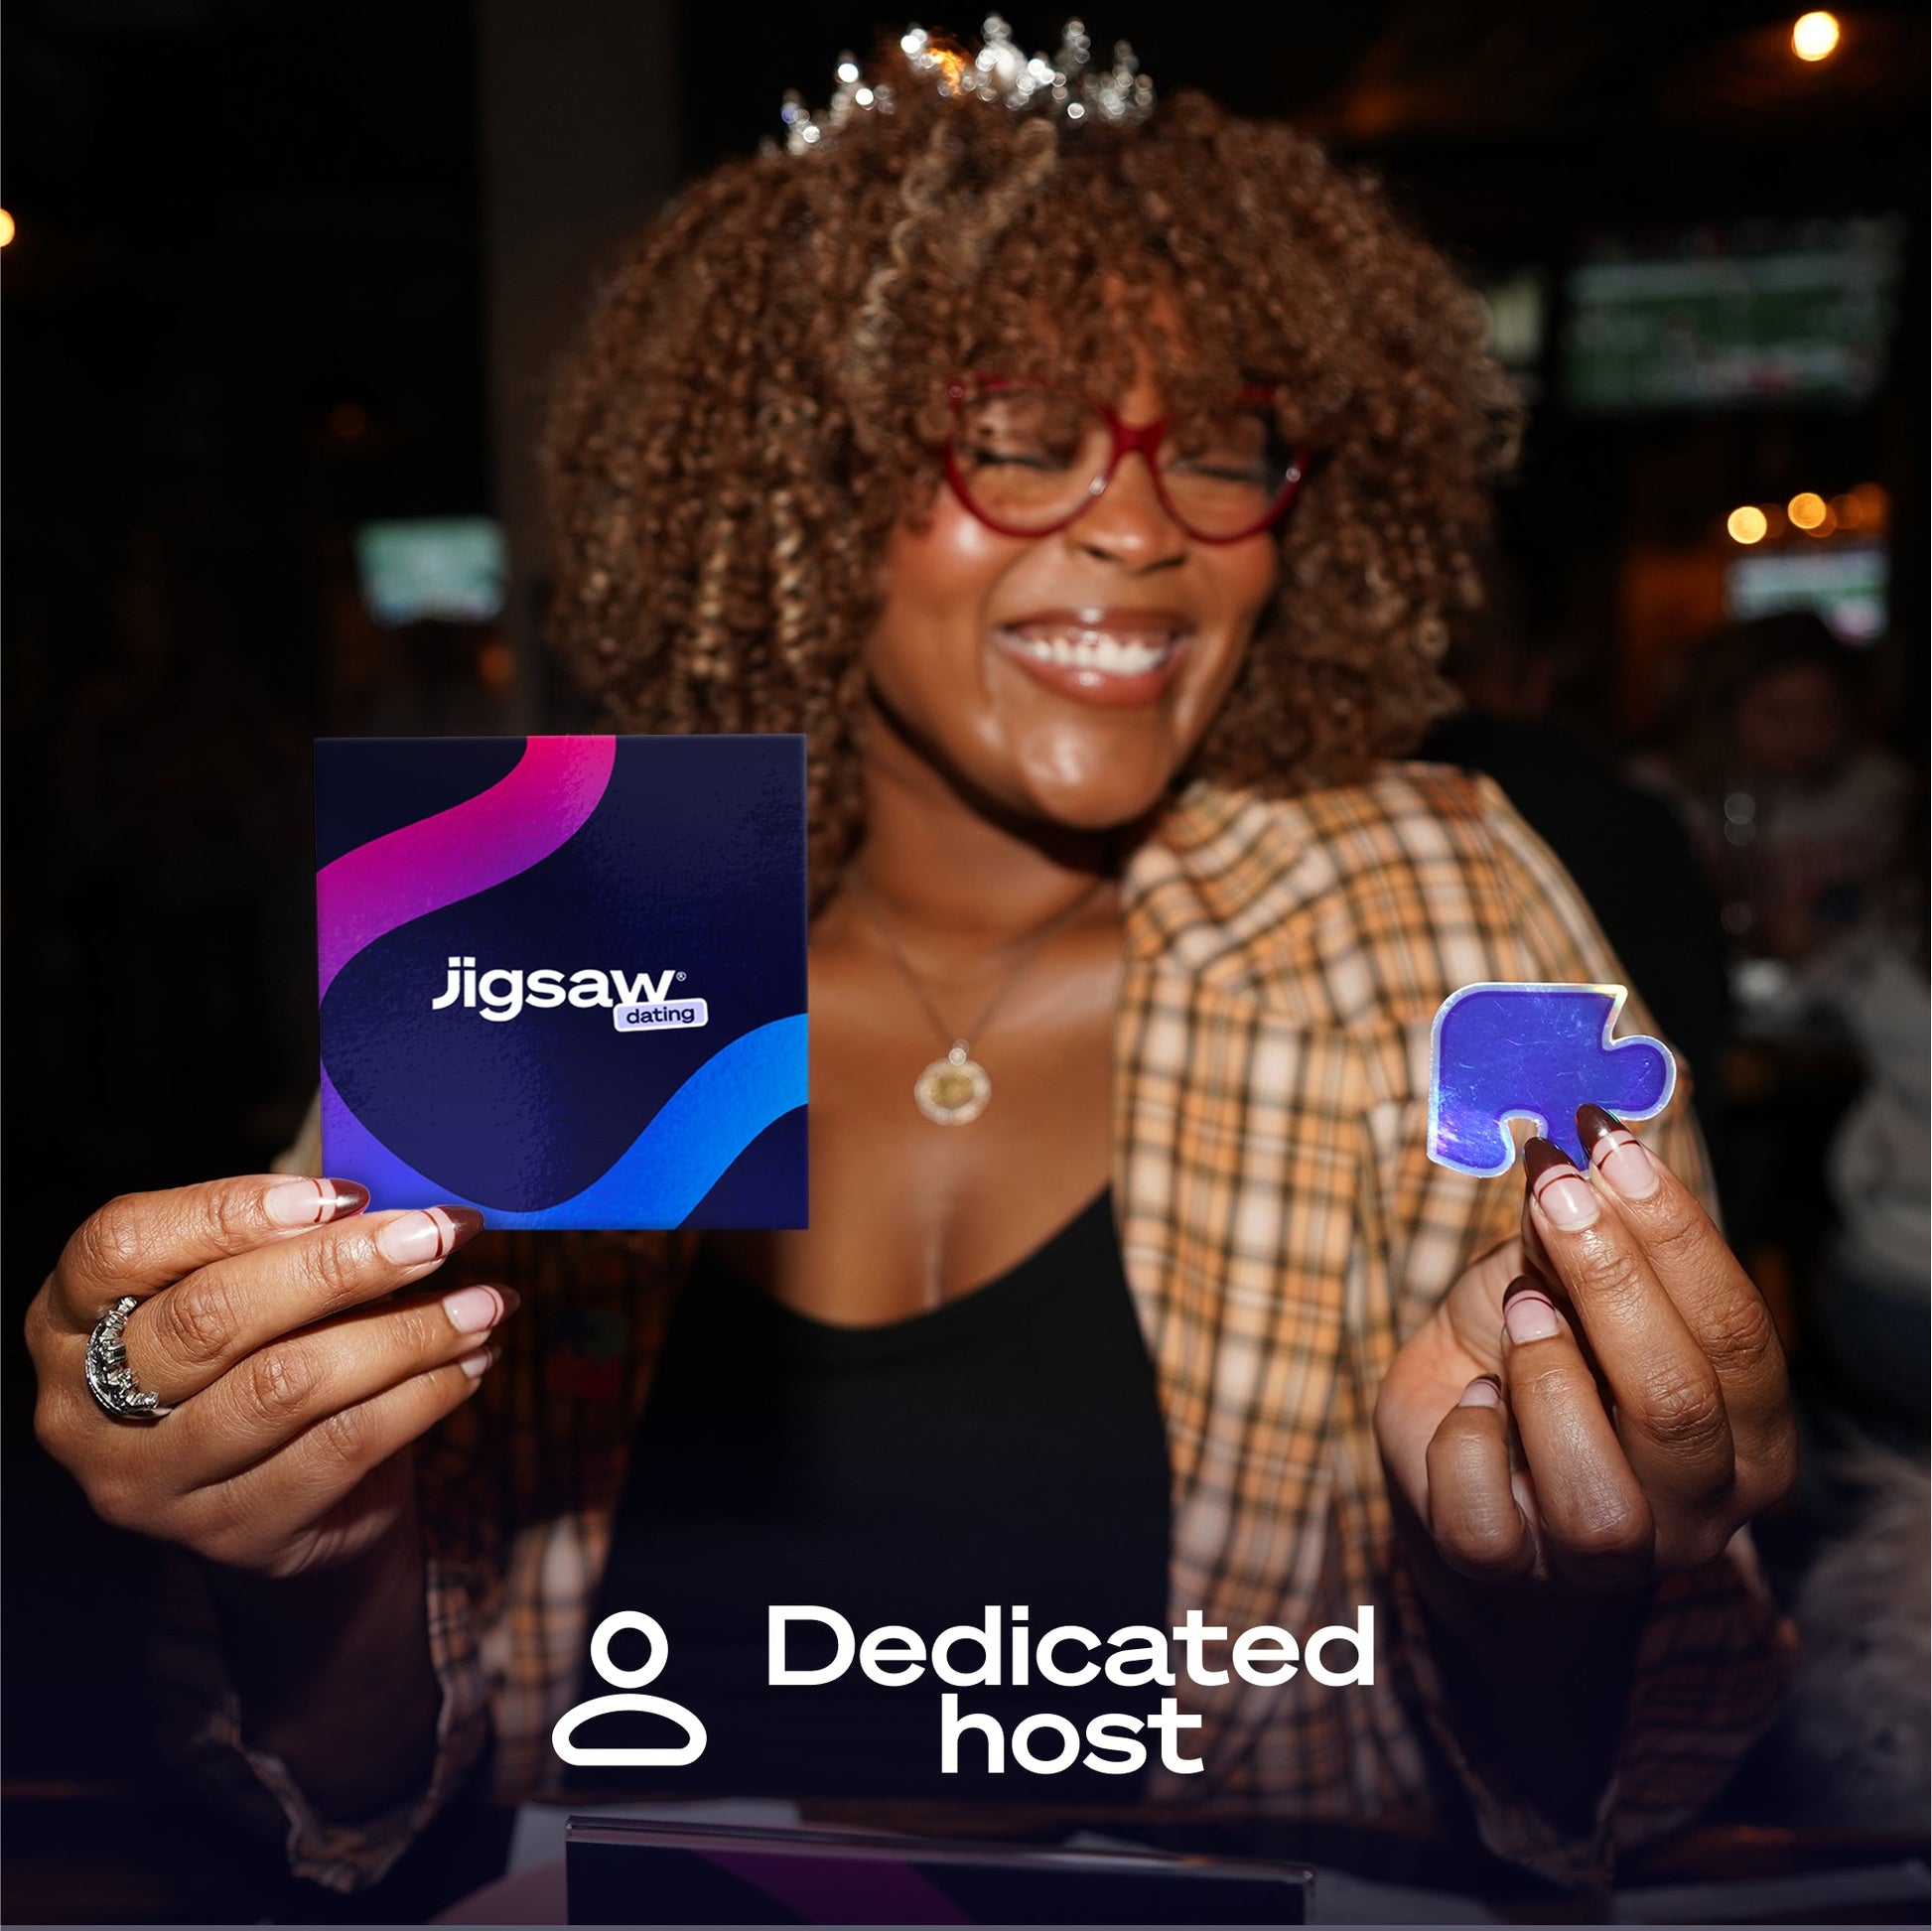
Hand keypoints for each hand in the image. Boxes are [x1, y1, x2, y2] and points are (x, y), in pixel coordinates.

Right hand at [27, 1176, 514, 1578]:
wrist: (293, 1500)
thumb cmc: (267, 1351)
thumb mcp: (251, 1285)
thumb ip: (291, 1233)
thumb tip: (401, 1185)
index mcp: (68, 1317)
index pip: (121, 1243)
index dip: (231, 1210)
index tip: (344, 1193)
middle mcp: (82, 1406)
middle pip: (212, 1317)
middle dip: (343, 1266)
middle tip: (441, 1233)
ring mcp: (150, 1482)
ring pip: (287, 1386)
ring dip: (407, 1333)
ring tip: (482, 1301)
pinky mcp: (230, 1534)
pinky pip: (340, 1449)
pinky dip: (422, 1395)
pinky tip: (471, 1360)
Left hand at [1377, 1105, 1796, 1596]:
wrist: (1452, 1449)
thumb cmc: (1527, 1354)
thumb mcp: (1555, 1282)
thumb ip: (1576, 1241)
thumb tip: (1575, 1167)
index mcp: (1747, 1432)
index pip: (1738, 1331)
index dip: (1673, 1230)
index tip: (1607, 1142)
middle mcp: (1698, 1506)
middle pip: (1678, 1403)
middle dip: (1612, 1281)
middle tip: (1555, 1193)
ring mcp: (1606, 1555)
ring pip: (1597, 1495)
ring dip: (1547, 1380)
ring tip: (1518, 1316)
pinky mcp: (1511, 1571)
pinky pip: (1488, 1523)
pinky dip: (1467, 1447)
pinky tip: (1471, 1402)